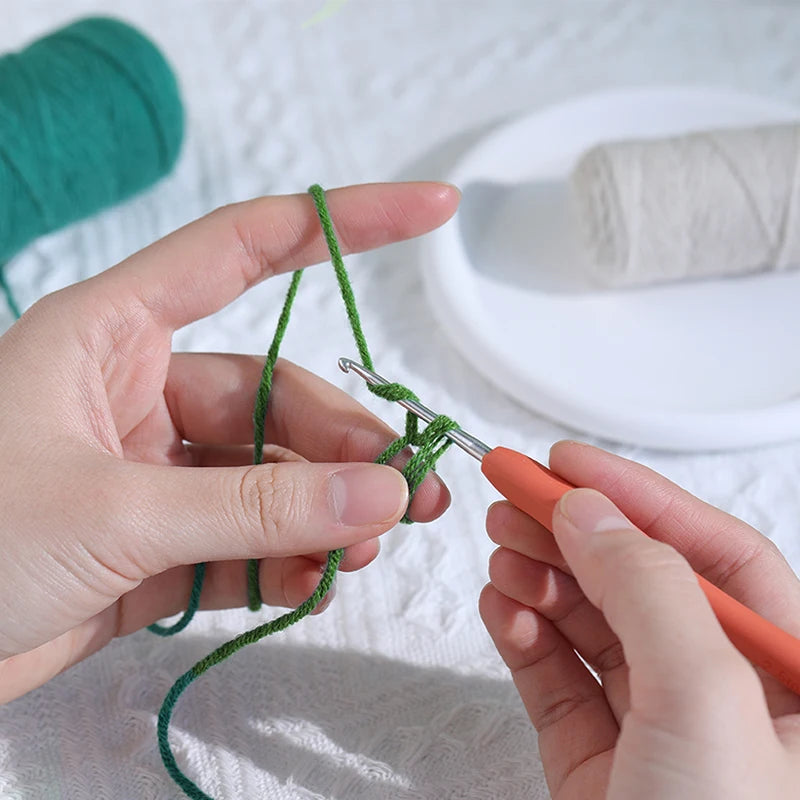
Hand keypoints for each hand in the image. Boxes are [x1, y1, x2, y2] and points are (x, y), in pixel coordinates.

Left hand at [0, 182, 458, 701]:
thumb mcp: (115, 514)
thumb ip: (256, 508)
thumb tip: (383, 496)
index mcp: (114, 335)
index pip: (247, 248)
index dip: (344, 224)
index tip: (431, 210)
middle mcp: (140, 394)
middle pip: (278, 398)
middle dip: (347, 443)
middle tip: (409, 489)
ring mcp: (154, 474)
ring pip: (270, 476)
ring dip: (328, 509)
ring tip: (377, 542)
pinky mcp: (158, 545)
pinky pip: (245, 539)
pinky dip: (286, 559)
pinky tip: (319, 578)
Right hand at [480, 440, 799, 798]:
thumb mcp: (704, 701)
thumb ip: (647, 590)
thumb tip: (589, 514)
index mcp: (787, 678)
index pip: (716, 555)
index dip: (640, 498)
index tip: (570, 463)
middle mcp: (719, 698)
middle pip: (639, 582)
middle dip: (572, 533)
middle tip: (516, 496)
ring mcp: (653, 729)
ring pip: (589, 625)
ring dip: (539, 578)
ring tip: (502, 548)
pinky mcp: (594, 761)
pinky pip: (553, 676)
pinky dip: (521, 634)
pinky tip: (503, 607)